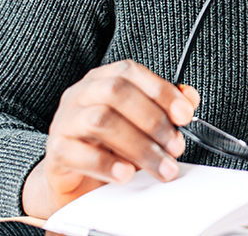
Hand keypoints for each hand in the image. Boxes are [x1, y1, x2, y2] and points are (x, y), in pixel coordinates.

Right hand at [22, 60, 200, 217]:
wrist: (77, 177)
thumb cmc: (114, 144)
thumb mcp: (144, 123)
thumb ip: (167, 108)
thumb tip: (190, 97)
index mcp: (104, 79)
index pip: (130, 72)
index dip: (161, 91)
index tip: (185, 115)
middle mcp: (82, 94)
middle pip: (116, 92)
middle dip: (153, 120)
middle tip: (176, 147)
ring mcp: (65, 120)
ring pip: (100, 121)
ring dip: (138, 146)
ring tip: (161, 167)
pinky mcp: (55, 151)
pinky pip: (77, 152)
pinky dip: (107, 165)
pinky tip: (127, 175)